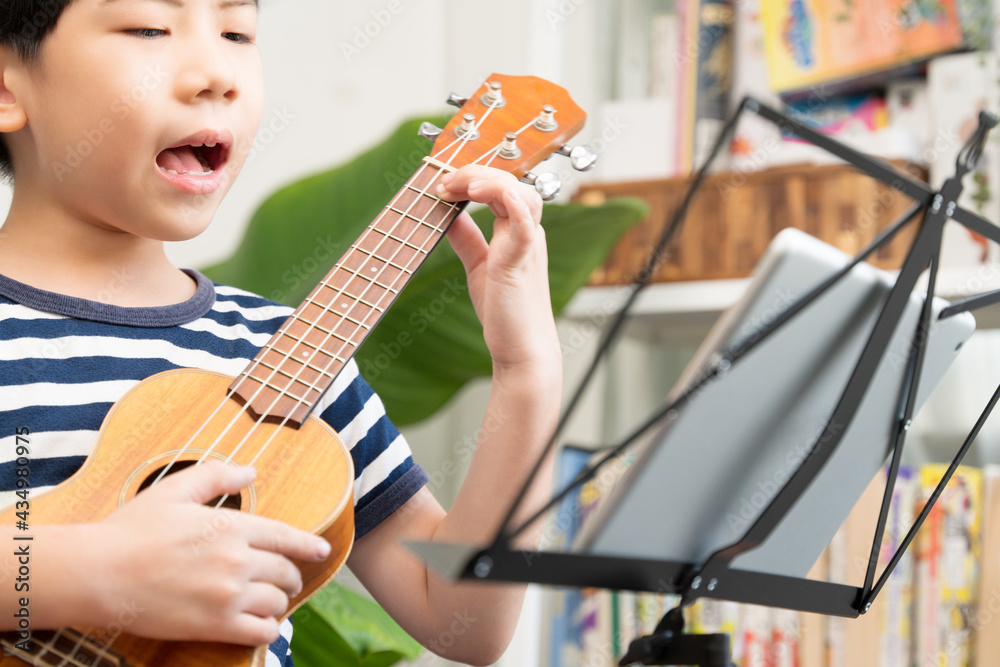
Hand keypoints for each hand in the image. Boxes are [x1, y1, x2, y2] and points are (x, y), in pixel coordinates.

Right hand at [87, 461, 330, 645]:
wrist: (98, 574)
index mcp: (232, 526)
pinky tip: (259, 623)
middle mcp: (237, 560)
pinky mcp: (215, 625)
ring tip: (269, 601)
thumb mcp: (174, 490)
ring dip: (278, 601)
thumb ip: (217, 476)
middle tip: (285, 579)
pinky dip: (268, 629)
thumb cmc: (132, 530)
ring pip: (278, 602)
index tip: (322, 550)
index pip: (286, 536)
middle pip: (286, 571)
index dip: (309, 545)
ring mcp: (228, 595)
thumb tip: (251, 470)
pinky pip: (262, 632)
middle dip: (290, 574)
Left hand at [436, 165, 559, 374]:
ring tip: (465, 186)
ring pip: (523, 195)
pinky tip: (500, 194)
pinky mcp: (522, 264)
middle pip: (509, 183)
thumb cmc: (505, 312)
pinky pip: (527, 228)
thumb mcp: (479, 265)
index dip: (471, 178)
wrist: (522, 350)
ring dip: (493, 183)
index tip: (441, 185)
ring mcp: (528, 247)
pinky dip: (516, 207)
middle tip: (444, 182)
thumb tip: (448, 212)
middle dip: (474, 174)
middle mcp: (527, 233)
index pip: (499, 187)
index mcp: (517, 231)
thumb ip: (466, 238)